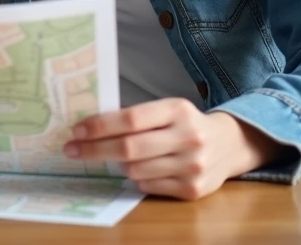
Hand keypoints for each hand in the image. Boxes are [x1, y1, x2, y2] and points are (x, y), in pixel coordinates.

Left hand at [63, 98, 286, 199]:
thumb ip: (136, 117)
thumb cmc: (186, 124)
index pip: (131, 119)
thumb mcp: (167, 110)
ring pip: (135, 170)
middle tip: (71, 150)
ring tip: (112, 158)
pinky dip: (136, 178)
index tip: (77, 131)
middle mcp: (188, 137)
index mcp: (178, 110)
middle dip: (95, 150)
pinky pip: (148, 186)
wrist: (229, 145)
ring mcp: (192, 166)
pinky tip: (138, 170)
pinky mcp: (193, 190)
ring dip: (117, 165)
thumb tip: (90, 126)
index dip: (100, 126)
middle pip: (129, 148)